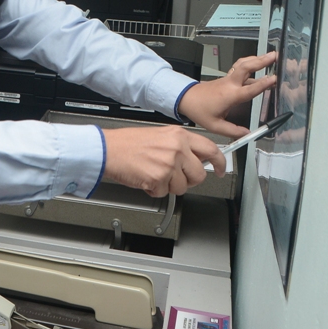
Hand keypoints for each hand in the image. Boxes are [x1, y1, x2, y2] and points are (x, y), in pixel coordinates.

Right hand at [101, 126, 224, 197]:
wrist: (107, 149)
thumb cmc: (127, 143)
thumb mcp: (159, 135)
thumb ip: (180, 145)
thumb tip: (195, 159)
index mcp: (178, 135)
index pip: (211, 149)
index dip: (219, 162)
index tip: (220, 169)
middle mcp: (176, 148)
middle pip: (199, 174)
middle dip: (188, 180)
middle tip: (175, 177)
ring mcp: (168, 164)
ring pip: (182, 187)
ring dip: (168, 186)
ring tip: (154, 174)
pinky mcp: (158, 178)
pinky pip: (163, 193)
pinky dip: (154, 190)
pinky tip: (145, 178)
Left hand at [177, 52, 277, 138]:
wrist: (185, 98)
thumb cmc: (198, 110)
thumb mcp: (215, 125)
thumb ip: (233, 131)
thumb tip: (247, 134)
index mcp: (230, 95)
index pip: (250, 89)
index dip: (263, 84)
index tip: (274, 79)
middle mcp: (230, 84)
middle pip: (246, 68)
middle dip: (261, 61)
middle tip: (274, 56)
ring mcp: (228, 79)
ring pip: (243, 65)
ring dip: (256, 59)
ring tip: (269, 55)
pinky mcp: (226, 78)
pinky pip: (239, 68)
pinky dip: (250, 63)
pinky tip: (256, 62)